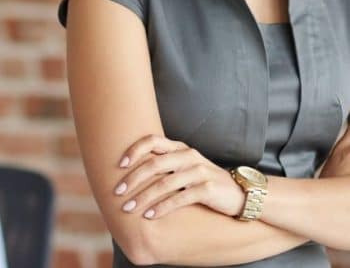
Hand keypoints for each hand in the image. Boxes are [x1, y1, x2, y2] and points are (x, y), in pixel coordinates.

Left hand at [114, 134, 244, 219]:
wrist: (240, 193)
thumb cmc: (204, 181)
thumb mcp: (185, 167)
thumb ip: (164, 165)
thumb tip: (132, 173)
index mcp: (180, 147)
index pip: (152, 140)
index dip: (134, 150)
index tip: (119, 165)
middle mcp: (188, 155)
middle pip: (154, 163)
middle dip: (133, 178)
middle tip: (118, 192)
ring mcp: (198, 171)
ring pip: (164, 183)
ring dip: (143, 197)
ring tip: (129, 209)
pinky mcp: (207, 189)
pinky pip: (179, 198)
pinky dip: (162, 207)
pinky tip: (149, 215)